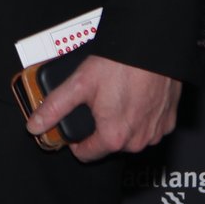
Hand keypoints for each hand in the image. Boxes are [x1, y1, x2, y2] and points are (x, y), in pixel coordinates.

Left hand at [24, 54, 179, 162]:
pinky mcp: (169, 121)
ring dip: (122, 122)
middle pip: (109, 144)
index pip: (86, 154)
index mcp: (113, 137)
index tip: (75, 125)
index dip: (76, 140)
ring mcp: (155, 132)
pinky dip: (142, 116)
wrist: (153, 48)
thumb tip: (35, 125)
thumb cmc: (120, 65)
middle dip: (100, 128)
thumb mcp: (79, 84)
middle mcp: (137, 141)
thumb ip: (55, 107)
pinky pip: (150, 126)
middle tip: (97, 102)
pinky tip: (135, 97)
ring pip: (130, 136)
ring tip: (116, 96)